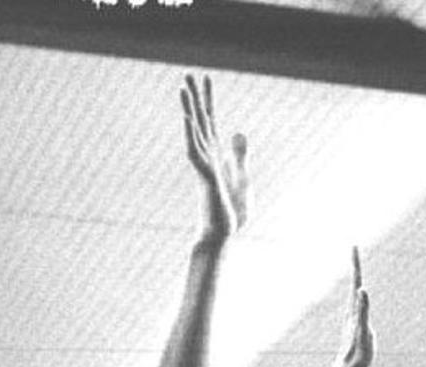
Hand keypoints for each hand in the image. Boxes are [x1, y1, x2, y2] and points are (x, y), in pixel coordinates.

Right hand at [180, 73, 248, 241]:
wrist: (224, 234)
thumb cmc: (231, 210)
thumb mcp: (241, 176)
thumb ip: (239, 154)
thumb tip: (238, 131)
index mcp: (217, 154)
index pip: (211, 120)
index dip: (209, 99)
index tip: (206, 77)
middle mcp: (207, 156)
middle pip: (200, 120)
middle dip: (195, 96)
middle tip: (187, 72)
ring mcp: (204, 165)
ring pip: (195, 132)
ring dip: (189, 109)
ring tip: (183, 88)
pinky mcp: (205, 177)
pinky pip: (195, 151)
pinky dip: (191, 134)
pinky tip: (188, 117)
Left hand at [337, 246, 375, 366]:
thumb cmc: (358, 352)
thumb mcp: (363, 331)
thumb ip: (363, 310)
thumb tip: (362, 290)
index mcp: (354, 308)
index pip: (356, 280)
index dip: (355, 263)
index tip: (354, 246)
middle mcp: (352, 309)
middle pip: (354, 282)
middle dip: (355, 265)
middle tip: (355, 249)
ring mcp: (353, 316)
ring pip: (354, 292)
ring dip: (356, 277)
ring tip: (356, 265)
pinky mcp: (356, 324)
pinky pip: (358, 303)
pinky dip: (359, 293)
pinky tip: (359, 294)